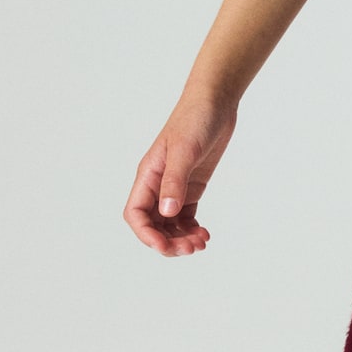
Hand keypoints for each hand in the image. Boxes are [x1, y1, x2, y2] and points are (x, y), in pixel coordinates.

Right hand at [123, 93, 237, 256]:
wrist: (215, 103)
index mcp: (148, 176)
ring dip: (182, 239)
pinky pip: (185, 217)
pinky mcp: (191, 187)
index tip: (165, 246)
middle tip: (192, 248)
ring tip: (202, 243)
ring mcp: (174, 187)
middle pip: (153, 225)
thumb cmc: (195, 119)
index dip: (146, 234)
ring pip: (169, 225)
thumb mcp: (185, 150)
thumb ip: (175, 181)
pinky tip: (205, 234)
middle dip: (168, 242)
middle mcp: (158, 185)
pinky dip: (192, 230)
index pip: (136, 214)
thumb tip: (166, 212)